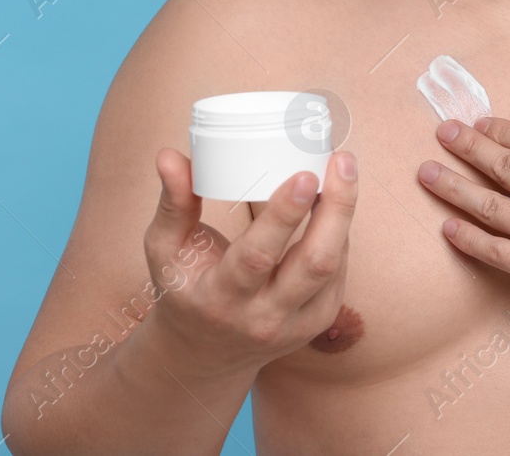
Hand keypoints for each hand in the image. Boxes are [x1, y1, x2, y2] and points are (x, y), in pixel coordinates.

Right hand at [140, 147, 357, 376]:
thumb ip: (173, 202)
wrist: (204, 355)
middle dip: (336, 207)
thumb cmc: (184, 290)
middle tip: (342, 160)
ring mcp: (296, 324)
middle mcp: (263, 317)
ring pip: (334, 266)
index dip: (284, 215)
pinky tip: (336, 204)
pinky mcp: (319, 322)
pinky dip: (340, 234)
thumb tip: (170, 155)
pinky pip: (339, 272)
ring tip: (344, 170)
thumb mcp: (165, 250)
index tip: (305, 174)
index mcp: (220, 299)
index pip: (258, 257)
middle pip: (314, 263)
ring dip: (343, 214)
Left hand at [416, 104, 509, 329]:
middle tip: (442, 134)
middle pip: (500, 165)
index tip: (479, 123)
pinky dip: (468, 238)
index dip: (499, 129)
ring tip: (426, 174)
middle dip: (466, 147)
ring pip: (488, 207)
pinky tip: (449, 226)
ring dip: (453, 188)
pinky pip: (496, 253)